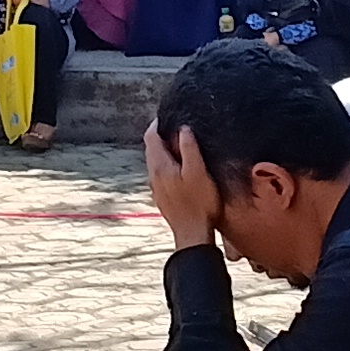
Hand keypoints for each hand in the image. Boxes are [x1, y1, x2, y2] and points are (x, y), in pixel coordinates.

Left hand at [143, 122, 224, 250]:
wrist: (193, 234)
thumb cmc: (199, 204)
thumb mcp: (198, 172)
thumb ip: (189, 148)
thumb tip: (183, 129)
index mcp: (160, 166)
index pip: (150, 136)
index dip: (158, 123)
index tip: (168, 116)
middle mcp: (153, 176)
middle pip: (152, 148)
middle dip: (163, 136)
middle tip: (180, 130)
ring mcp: (156, 188)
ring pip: (156, 162)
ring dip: (166, 152)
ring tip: (184, 147)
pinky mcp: (163, 197)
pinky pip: (161, 174)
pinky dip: (169, 165)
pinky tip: (183, 170)